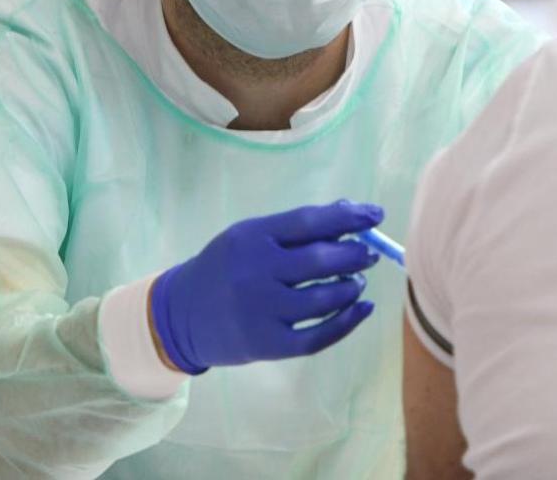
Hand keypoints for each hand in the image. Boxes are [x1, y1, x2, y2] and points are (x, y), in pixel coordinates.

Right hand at [149, 200, 382, 372]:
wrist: (181, 314)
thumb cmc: (223, 269)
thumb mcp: (246, 239)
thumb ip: (292, 229)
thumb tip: (348, 213)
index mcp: (251, 237)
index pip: (308, 221)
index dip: (347, 217)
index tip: (375, 214)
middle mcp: (256, 271)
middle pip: (321, 260)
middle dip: (355, 254)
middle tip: (369, 254)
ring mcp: (262, 309)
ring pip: (325, 298)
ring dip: (351, 287)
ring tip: (356, 281)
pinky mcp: (270, 343)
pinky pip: (320, 334)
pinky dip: (348, 321)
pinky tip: (361, 309)